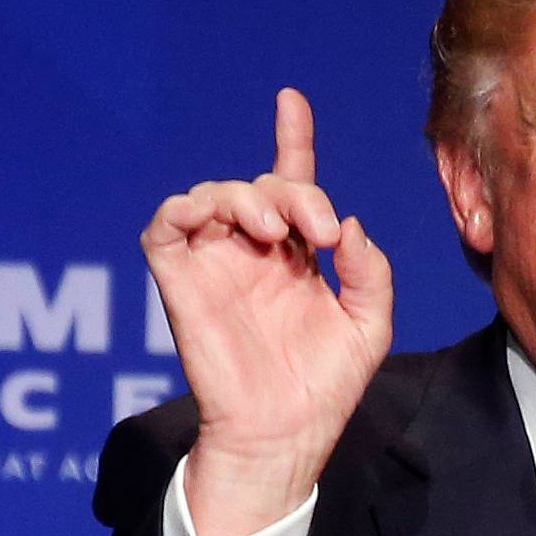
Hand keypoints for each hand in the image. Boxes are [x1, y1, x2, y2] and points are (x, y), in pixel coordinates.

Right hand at [141, 88, 393, 535]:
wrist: (285, 435)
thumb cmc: (325, 389)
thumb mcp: (369, 326)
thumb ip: (370, 272)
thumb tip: (345, 224)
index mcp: (296, 258)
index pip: (291, 184)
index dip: (292, 139)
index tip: (291, 100)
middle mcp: (254, 253)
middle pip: (263, 186)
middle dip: (294, 192)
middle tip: (319, 232)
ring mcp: (215, 264)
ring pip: (214, 194)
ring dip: (246, 197)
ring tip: (274, 232)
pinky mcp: (180, 281)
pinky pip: (164, 225)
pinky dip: (185, 207)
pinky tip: (222, 220)